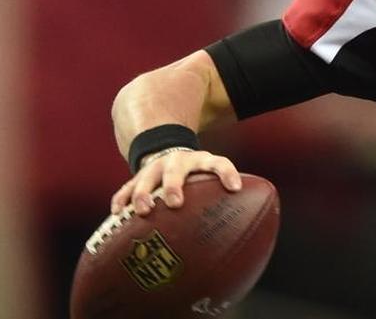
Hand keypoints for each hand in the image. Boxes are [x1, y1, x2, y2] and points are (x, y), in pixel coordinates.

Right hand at [110, 149, 240, 215]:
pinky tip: (118, 213)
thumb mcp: (210, 179)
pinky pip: (126, 188)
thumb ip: (222, 198)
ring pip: (146, 178)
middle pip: (175, 171)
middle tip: (175, 203)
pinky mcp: (137, 177)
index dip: (227, 173)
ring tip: (143, 211)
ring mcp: (155, 168)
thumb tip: (241, 235)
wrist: (169, 154)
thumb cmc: (197, 178)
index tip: (235, 188)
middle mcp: (177, 161)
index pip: (218, 163)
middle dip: (174, 186)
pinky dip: (122, 199)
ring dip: (143, 194)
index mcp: (201, 161)